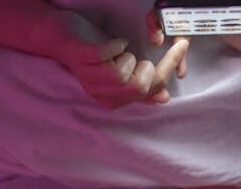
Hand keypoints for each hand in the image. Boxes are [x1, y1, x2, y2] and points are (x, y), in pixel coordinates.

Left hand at [52, 10, 189, 107]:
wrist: (58, 37)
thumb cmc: (93, 52)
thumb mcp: (123, 71)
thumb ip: (143, 84)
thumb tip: (164, 98)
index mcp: (115, 100)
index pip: (151, 91)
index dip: (169, 68)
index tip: (181, 46)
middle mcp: (102, 95)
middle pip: (141, 87)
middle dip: (153, 65)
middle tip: (150, 51)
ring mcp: (91, 78)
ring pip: (124, 75)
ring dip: (129, 57)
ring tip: (122, 52)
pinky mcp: (82, 58)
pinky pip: (106, 54)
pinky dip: (115, 45)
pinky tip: (115, 42)